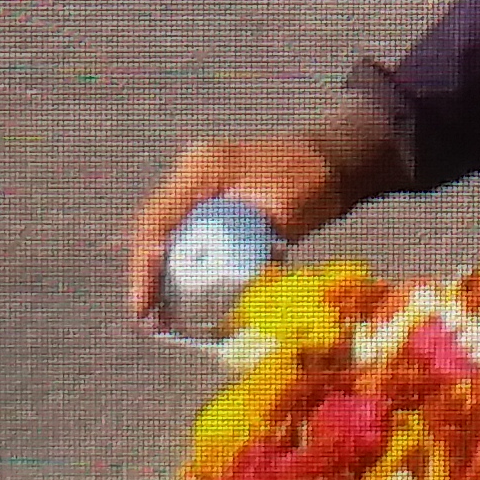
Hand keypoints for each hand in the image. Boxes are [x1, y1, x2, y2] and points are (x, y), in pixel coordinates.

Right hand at [127, 133, 354, 323]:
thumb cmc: (314, 179)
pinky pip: (183, 232)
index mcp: (203, 169)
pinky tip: (178, 294)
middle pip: (153, 227)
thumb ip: (251, 247)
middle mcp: (193, 173)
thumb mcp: (283, 215)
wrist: (336, 160)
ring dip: (158, 272)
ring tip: (156, 315)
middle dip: (145, 274)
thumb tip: (225, 292)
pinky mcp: (211, 200)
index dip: (145, 267)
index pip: (158, 220)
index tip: (144, 306)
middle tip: (147, 318)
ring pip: (164, 232)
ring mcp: (200, 185)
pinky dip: (179, 263)